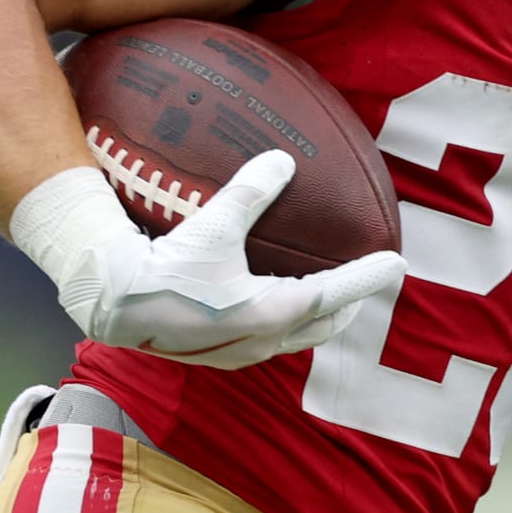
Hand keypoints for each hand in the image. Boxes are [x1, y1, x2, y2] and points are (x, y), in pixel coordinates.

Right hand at [57, 151, 405, 368]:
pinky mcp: (215, 352)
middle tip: (365, 282)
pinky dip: (283, 322)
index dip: (368, 276)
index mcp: (270, 312)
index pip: (335, 293)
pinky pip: (265, 339)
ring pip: (294, 337)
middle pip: (320, 325)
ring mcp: (238, 351)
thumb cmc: (166, 267)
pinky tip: (268, 304)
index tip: (398, 264)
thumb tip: (284, 160)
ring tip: (326, 297)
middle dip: (346, 305)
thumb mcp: (214, 223)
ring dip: (316, 318)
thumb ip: (252, 190)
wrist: (113, 305)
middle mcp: (260, 339)